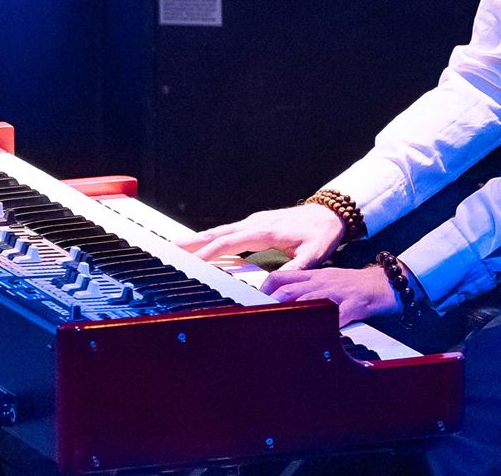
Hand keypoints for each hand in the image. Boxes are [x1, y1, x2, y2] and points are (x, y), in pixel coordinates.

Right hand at [177, 204, 345, 269]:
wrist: (330, 212)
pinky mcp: (256, 224)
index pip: (230, 243)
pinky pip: (228, 232)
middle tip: (169, 250)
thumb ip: (296, 270)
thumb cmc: (322, 232)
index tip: (191, 262)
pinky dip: (212, 238)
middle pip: (218, 233)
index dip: (209, 253)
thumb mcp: (315, 253)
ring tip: (176, 247)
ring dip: (199, 239)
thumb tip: (278, 287)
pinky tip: (202, 245)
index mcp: (265, 231)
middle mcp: (255, 223)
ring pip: (221, 231)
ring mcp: (254, 221)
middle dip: (193, 242)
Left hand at [261, 264, 398, 326]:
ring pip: (312, 299)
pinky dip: (330, 323)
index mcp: (315, 276)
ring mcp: (339, 292)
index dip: (265, 289)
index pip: (283, 276)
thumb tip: (279, 300)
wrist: (385, 283)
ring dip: (295, 312)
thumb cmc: (353, 286)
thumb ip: (304, 288)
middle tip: (259, 317)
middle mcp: (324, 281)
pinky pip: (341, 314)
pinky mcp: (356, 304)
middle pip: (292, 289)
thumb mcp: (326, 280)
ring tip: (281, 325)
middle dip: (273, 302)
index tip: (253, 303)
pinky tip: (321, 332)